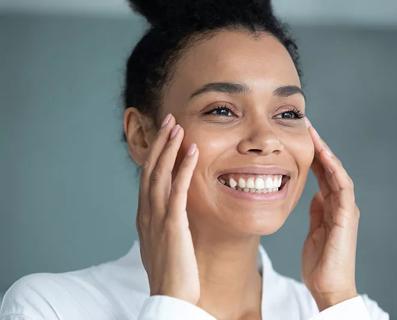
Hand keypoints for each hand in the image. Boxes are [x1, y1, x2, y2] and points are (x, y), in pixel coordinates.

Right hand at [136, 113, 200, 304]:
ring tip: (178, 127)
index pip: (148, 177)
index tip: (165, 136)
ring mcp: (157, 218)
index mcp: (144, 215)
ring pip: (160, 174)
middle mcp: (147, 212)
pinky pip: (178, 190)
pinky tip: (192, 151)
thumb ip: (162, 223)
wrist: (170, 296)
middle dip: (160, 143)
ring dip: (169, 148)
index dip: (155, 154)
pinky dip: (184, 168)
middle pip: (151, 169)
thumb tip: (169, 212)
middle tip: (169, 120)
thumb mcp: (161, 242)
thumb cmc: (170, 271)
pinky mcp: (173, 225)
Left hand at [301, 116, 359, 310]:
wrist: (328, 285)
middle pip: (329, 167)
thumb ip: (317, 211)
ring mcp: (345, 208)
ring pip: (336, 172)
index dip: (310, 154)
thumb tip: (314, 193)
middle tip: (303, 125)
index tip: (297, 136)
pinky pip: (342, 187)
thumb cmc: (320, 262)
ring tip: (312, 132)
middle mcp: (340, 203)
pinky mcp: (346, 216)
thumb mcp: (314, 230)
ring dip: (325, 151)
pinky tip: (324, 155)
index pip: (321, 173)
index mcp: (331, 205)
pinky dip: (334, 170)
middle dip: (316, 145)